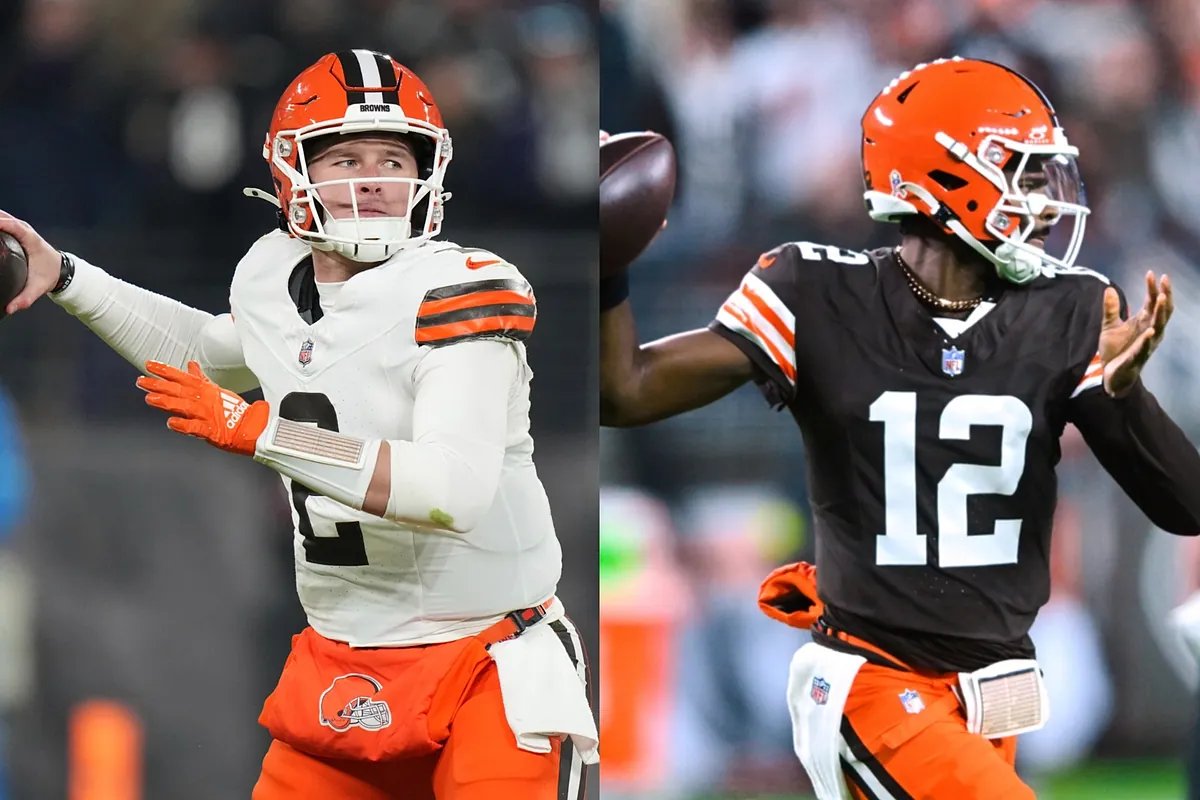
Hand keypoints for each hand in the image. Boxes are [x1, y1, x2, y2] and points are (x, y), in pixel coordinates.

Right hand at [0, 211, 66, 314]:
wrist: (61, 270)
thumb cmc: (49, 276)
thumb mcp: (38, 288)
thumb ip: (25, 299)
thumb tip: (10, 309)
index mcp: (33, 241)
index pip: (16, 227)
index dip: (2, 223)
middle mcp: (27, 231)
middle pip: (6, 218)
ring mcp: (21, 229)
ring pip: (3, 216)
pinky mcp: (17, 230)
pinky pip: (2, 219)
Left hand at [136, 360, 269, 455]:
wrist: (251, 427)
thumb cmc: (234, 410)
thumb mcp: (216, 390)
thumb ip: (200, 379)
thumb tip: (190, 365)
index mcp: (205, 390)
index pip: (182, 377)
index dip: (165, 370)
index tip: (149, 365)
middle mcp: (203, 400)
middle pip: (178, 390)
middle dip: (158, 385)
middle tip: (141, 381)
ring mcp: (206, 415)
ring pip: (183, 406)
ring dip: (166, 402)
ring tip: (150, 399)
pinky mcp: (210, 430)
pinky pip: (195, 427)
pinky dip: (183, 425)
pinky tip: (171, 423)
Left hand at [1099, 271, 1172, 397]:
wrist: (1110, 374)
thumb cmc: (1115, 349)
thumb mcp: (1109, 326)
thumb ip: (1111, 309)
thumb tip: (1109, 288)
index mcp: (1143, 322)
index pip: (1152, 302)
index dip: (1153, 287)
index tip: (1152, 273)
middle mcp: (1149, 331)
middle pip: (1162, 311)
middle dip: (1165, 295)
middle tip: (1165, 280)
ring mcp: (1146, 344)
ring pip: (1159, 326)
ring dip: (1160, 312)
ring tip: (1161, 298)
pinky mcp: (1137, 357)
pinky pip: (1145, 347)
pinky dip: (1148, 339)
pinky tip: (1150, 331)